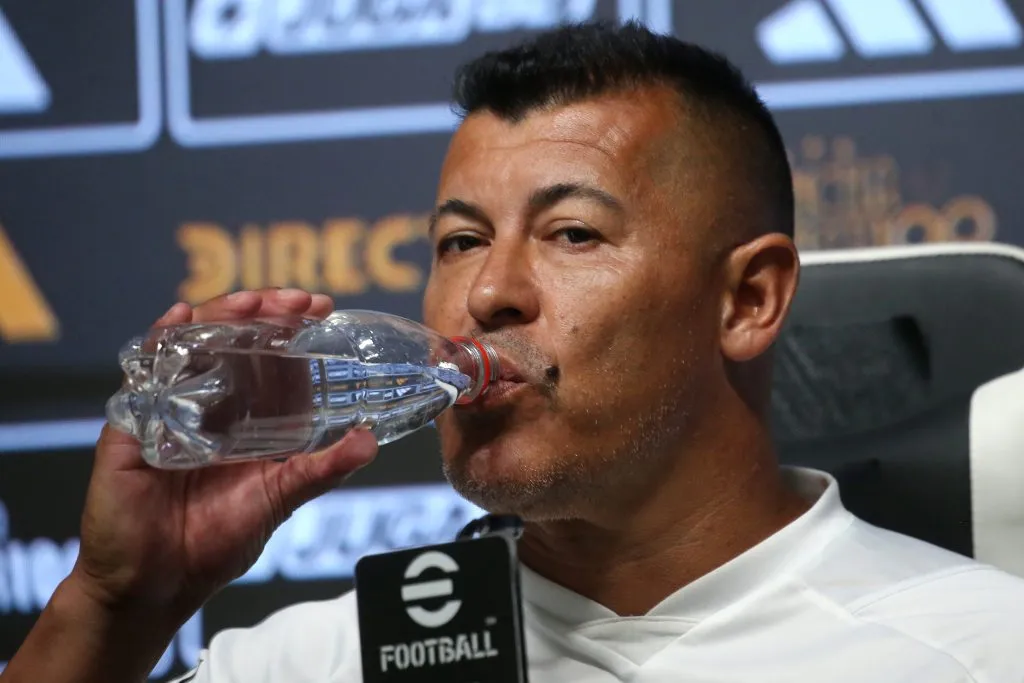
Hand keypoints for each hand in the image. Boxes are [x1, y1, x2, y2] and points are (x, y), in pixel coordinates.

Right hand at [68, 289, 378, 614]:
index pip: (271, 358)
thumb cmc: (213, 542)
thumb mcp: (277, 499)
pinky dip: (162, 340)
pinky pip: (143, 371)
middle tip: (300, 301)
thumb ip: (320, 470)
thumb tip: (370, 441)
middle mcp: (209, 403)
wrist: (156, 586)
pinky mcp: (133, 421)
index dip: (294, 330)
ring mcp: (169, 406)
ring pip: (194, 343)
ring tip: (253, 304)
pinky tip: (181, 318)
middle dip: (267, 313)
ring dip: (223, 316)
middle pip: (235, 340)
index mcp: (246, 417)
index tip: (322, 309)